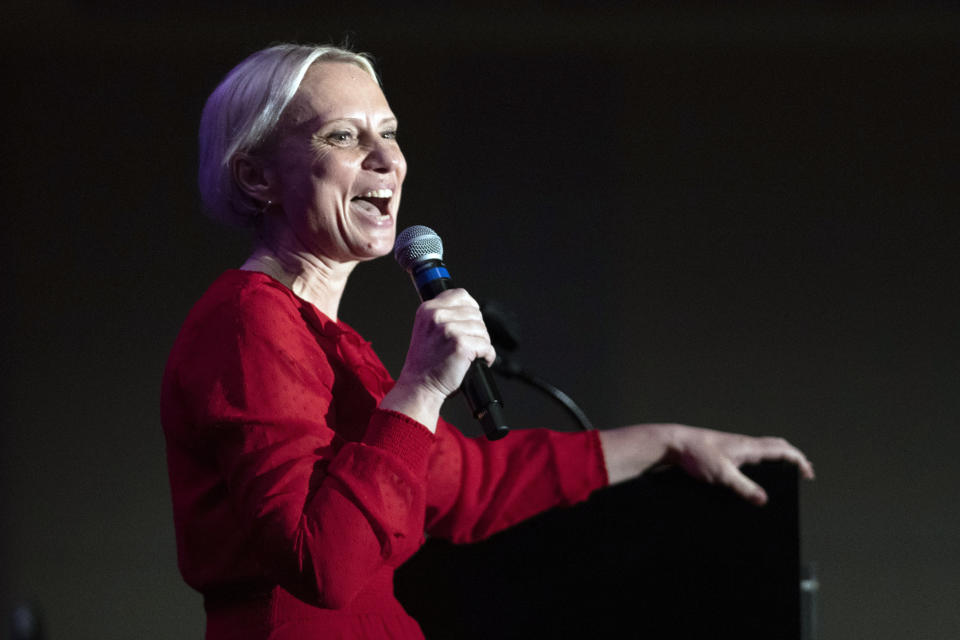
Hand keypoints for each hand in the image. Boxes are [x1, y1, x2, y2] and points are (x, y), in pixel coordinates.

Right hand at [380, 289, 495, 429]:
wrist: (420, 386)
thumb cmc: (425, 363)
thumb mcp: (426, 329)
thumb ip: (442, 315)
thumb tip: (470, 310)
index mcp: (427, 309)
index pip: (460, 295)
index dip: (471, 307)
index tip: (470, 321)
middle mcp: (437, 316)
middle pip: (475, 313)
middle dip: (477, 330)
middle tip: (468, 344)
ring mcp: (449, 329)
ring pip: (482, 330)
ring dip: (482, 344)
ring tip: (469, 355)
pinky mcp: (461, 344)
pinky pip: (487, 346)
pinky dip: (487, 356)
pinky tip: (476, 362)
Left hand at [599, 424, 813, 504]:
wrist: (672, 445)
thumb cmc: (695, 455)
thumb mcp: (722, 475)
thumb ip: (744, 488)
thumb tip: (764, 500)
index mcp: (748, 446)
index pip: (782, 449)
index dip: (798, 460)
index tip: (808, 474)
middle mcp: (744, 444)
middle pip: (775, 447)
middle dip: (791, 459)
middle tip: (801, 472)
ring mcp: (733, 448)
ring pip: (762, 451)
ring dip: (776, 460)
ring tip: (783, 476)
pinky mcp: (723, 453)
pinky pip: (748, 456)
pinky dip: (759, 464)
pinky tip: (753, 477)